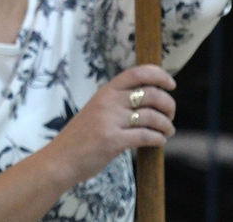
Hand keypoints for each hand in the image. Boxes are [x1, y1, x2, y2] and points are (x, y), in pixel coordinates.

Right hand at [44, 65, 176, 185]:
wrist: (61, 159)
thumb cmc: (82, 136)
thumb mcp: (97, 110)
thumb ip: (118, 102)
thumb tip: (152, 99)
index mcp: (105, 91)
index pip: (137, 73)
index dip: (159, 75)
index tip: (171, 84)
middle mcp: (108, 102)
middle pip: (151, 94)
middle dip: (168, 104)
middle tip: (171, 115)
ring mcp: (109, 120)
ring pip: (152, 116)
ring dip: (166, 125)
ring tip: (168, 132)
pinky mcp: (112, 140)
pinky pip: (145, 136)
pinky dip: (158, 139)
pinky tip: (159, 141)